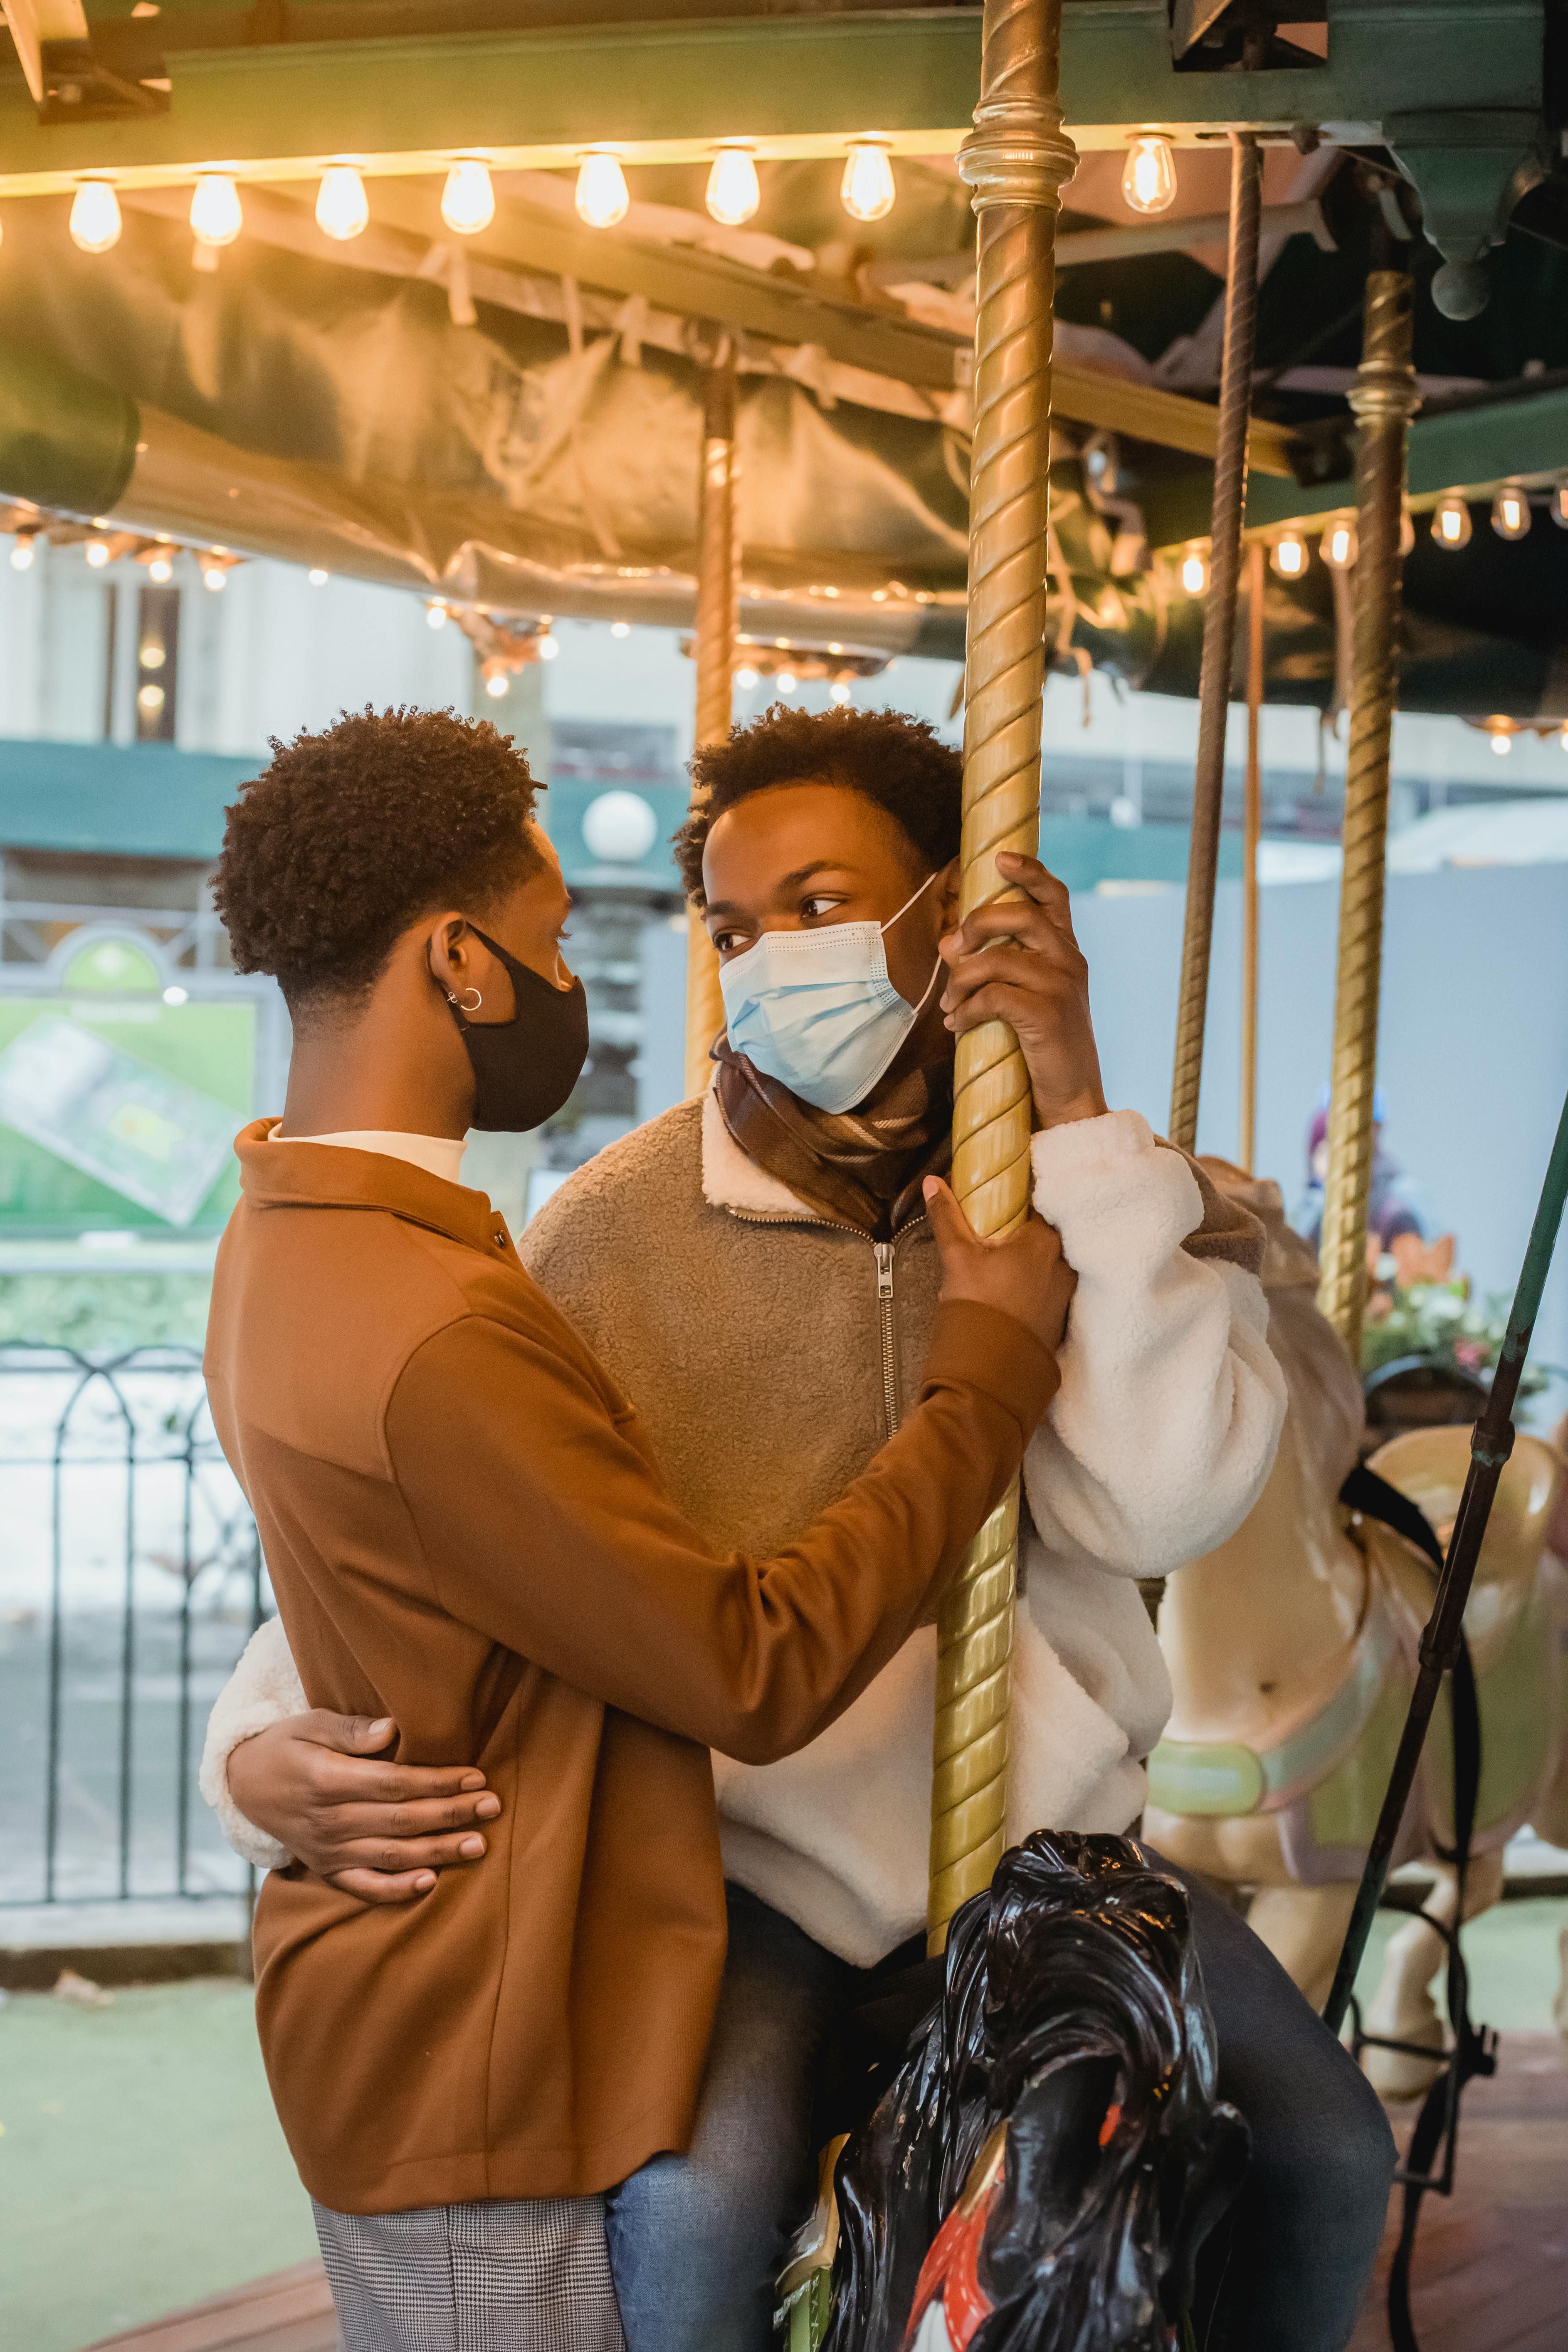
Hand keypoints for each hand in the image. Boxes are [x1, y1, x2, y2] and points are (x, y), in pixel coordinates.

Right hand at [227, 1712, 501, 1904]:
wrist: (244, 1785)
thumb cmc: (287, 1745)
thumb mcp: (310, 1724)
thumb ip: (351, 1730)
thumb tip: (393, 1729)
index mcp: (326, 1781)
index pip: (394, 1784)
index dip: (437, 1782)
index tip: (476, 1776)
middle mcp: (328, 1821)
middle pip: (401, 1820)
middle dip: (451, 1814)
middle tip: (493, 1806)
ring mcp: (328, 1851)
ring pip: (392, 1855)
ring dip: (439, 1851)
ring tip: (479, 1845)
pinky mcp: (326, 1869)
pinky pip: (364, 1887)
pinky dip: (396, 1890)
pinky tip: (430, 1883)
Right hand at [923, 1175, 1076, 1357]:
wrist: (992, 1369)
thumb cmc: (978, 1305)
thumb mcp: (957, 1255)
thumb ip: (946, 1216)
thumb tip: (933, 1182)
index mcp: (1045, 1239)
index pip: (1034, 1205)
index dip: (1012, 1204)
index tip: (995, 1208)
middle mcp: (1065, 1262)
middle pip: (1039, 1236)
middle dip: (1014, 1237)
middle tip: (988, 1242)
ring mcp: (1066, 1292)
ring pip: (1043, 1265)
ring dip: (1023, 1264)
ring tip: (994, 1272)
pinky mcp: (1062, 1317)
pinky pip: (1046, 1290)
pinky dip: (1030, 1288)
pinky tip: (1006, 1295)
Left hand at [939, 851, 1107, 1129]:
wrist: (1071, 1097)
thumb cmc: (1042, 1046)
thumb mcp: (1023, 998)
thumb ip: (994, 965)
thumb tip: (947, 941)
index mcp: (1067, 952)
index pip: (1053, 897)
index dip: (1029, 872)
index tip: (1000, 859)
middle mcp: (1070, 962)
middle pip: (1019, 916)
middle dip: (976, 925)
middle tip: (951, 949)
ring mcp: (1062, 987)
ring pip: (998, 959)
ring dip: (961, 980)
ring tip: (950, 1005)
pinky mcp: (1048, 1016)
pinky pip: (994, 996)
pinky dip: (968, 1009)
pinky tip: (958, 1025)